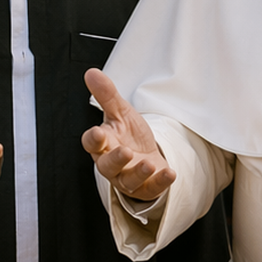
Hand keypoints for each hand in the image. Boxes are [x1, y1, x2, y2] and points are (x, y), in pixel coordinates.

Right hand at [82, 69, 175, 202]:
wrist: (147, 157)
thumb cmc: (129, 136)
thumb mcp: (121, 112)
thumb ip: (107, 95)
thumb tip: (91, 72)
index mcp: (104, 144)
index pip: (92, 144)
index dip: (93, 140)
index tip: (98, 133)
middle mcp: (112, 164)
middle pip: (107, 166)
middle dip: (115, 160)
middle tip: (125, 152)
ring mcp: (128, 178)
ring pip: (128, 180)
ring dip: (138, 173)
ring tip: (148, 164)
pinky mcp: (146, 188)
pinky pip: (152, 188)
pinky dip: (160, 182)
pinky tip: (170, 173)